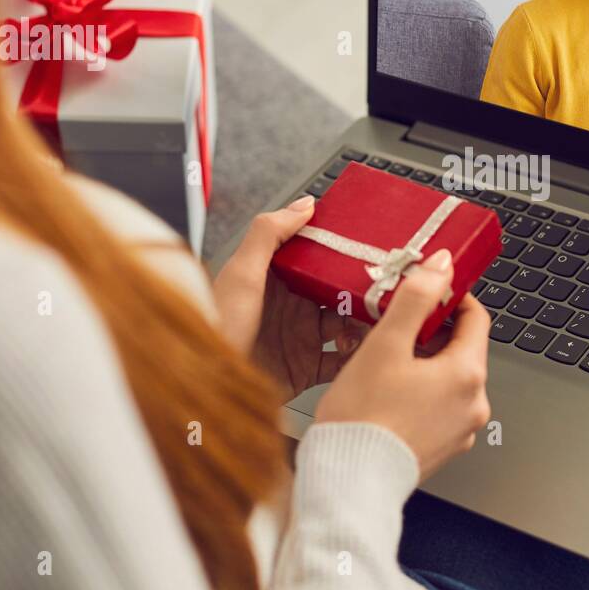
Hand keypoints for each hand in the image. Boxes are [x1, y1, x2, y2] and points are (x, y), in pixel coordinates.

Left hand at [212, 195, 369, 399]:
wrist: (209, 385)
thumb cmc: (216, 327)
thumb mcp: (241, 272)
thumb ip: (269, 233)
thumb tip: (303, 204)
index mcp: (277, 280)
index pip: (317, 259)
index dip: (342, 254)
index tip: (367, 251)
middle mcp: (291, 307)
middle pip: (338, 293)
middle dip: (361, 293)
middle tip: (379, 293)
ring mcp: (299, 338)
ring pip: (345, 326)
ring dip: (362, 325)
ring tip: (369, 326)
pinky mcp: (305, 369)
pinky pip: (340, 362)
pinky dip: (355, 357)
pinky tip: (361, 352)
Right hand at [315, 248, 491, 480]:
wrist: (348, 484)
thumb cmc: (362, 420)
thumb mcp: (385, 344)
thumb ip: (416, 298)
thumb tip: (441, 265)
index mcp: (467, 375)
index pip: (476, 318)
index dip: (452, 297)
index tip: (428, 288)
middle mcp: (473, 405)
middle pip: (462, 349)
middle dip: (431, 331)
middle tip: (396, 324)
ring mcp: (460, 430)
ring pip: (447, 379)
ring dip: (423, 362)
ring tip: (384, 360)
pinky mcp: (441, 448)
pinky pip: (437, 407)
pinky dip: (419, 392)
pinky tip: (386, 393)